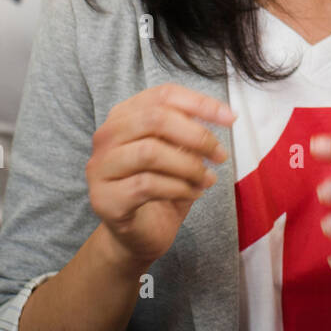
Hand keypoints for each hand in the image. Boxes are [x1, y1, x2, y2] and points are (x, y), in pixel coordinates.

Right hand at [87, 83, 234, 270]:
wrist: (138, 236)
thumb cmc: (161, 188)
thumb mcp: (179, 152)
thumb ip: (191, 130)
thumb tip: (223, 115)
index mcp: (124, 115)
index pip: (163, 95)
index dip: (200, 103)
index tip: (230, 118)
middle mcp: (106, 136)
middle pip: (155, 118)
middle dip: (196, 135)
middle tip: (220, 155)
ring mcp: (101, 167)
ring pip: (150, 152)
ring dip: (189, 166)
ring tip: (208, 179)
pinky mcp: (105, 198)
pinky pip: (147, 185)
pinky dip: (179, 188)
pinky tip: (194, 194)